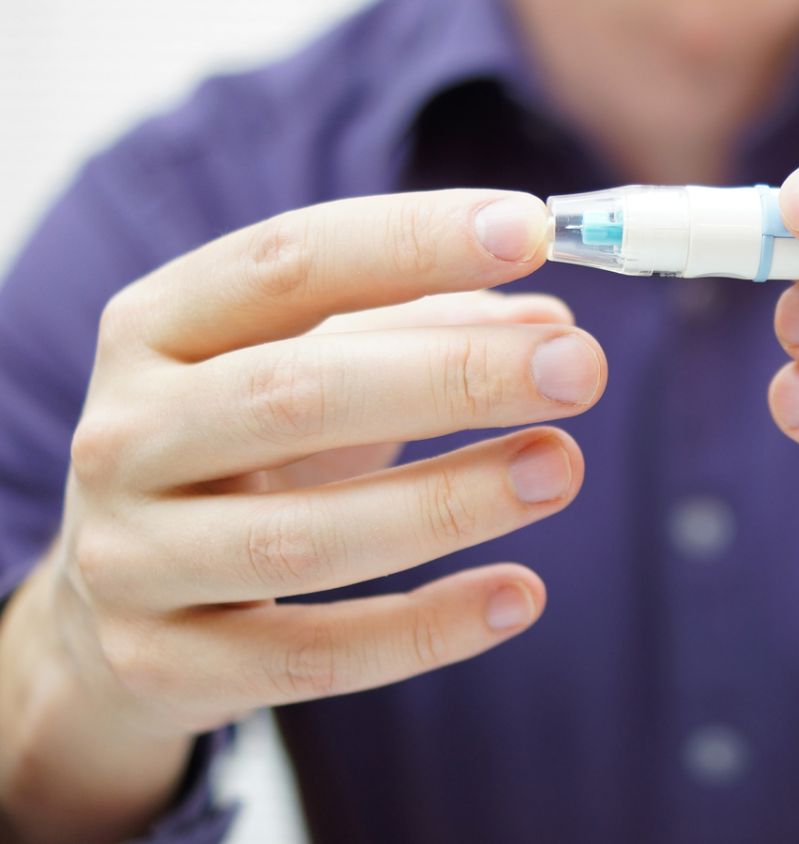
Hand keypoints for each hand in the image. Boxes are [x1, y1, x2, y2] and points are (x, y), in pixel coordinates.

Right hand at [0, 190, 605, 841]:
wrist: (105, 614)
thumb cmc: (236, 455)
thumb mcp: (304, 369)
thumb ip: (421, 332)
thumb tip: (553, 313)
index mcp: (154, 329)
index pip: (283, 263)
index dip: (411, 242)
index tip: (535, 231)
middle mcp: (124, 434)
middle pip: (295, 395)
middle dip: (453, 377)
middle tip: (579, 367)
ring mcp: (131, 559)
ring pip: (304, 538)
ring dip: (452, 502)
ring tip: (563, 468)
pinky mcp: (162, 666)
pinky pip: (314, 654)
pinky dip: (425, 629)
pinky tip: (521, 594)